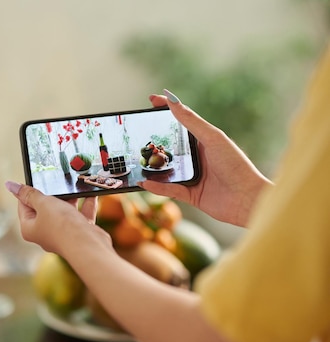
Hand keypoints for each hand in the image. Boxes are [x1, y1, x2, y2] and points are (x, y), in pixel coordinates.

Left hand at [4, 182, 111, 256]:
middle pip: (44, 208)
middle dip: (52, 194)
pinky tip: (90, 194)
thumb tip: (10, 185)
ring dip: (70, 199)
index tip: (35, 178)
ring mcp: (62, 234)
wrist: (88, 244)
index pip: (24, 205)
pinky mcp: (78, 233)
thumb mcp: (43, 203)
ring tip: (73, 185)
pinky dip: (85, 205)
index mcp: (29, 228)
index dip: (28, 191)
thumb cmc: (62, 227)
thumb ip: (29, 193)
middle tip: (55, 179)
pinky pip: (80, 216)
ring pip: (64, 212)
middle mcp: (44, 233)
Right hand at [140, 90, 271, 226]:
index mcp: (204, 140)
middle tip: (137, 134)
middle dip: (154, 141)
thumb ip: (191, 120)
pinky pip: (169, 190)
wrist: (248, 200)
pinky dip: (156, 187)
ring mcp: (193, 175)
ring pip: (167, 169)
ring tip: (136, 161)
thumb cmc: (236, 165)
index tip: (150, 99)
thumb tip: (171, 100)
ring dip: (152, 167)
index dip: (166, 109)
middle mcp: (197, 157)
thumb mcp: (213, 138)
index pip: (182, 121)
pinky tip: (144, 183)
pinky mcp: (190, 194)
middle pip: (171, 146)